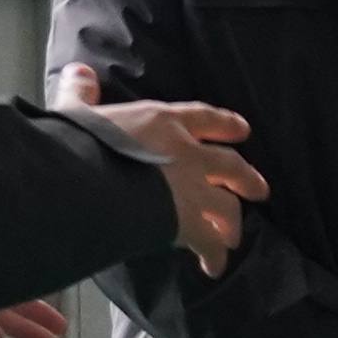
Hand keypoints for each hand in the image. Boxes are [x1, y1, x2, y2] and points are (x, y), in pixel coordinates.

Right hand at [78, 94, 266, 274]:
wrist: (88, 183)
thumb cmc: (81, 146)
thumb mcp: (77, 115)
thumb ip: (81, 94)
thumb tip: (76, 69)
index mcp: (164, 122)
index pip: (204, 117)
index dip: (226, 124)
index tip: (243, 131)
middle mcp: (188, 153)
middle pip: (230, 165)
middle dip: (247, 178)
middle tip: (261, 190)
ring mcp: (192, 189)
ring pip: (227, 206)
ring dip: (233, 222)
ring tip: (235, 236)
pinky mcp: (187, 223)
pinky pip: (208, 243)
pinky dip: (214, 255)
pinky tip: (213, 267)